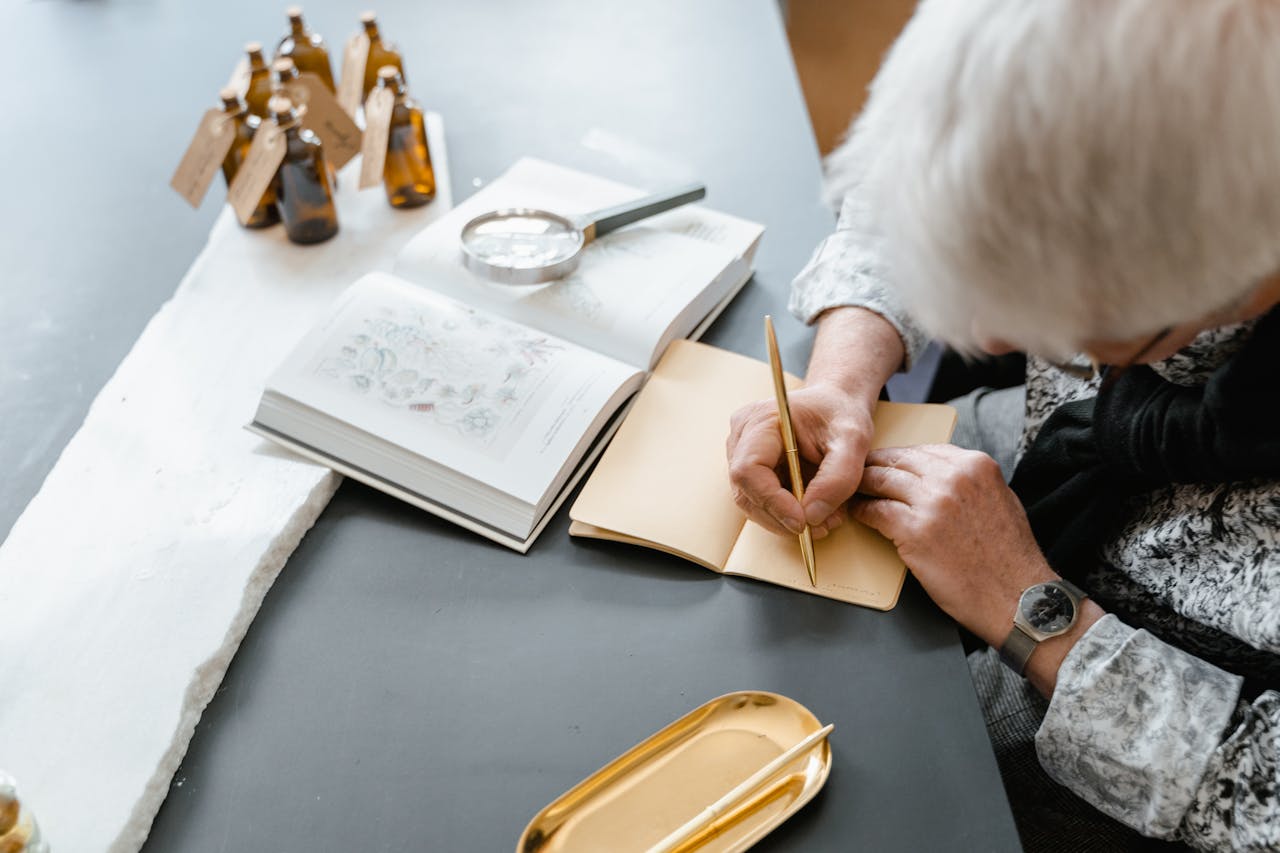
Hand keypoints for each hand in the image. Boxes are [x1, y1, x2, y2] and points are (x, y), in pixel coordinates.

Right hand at [726, 382, 875, 537]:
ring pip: (751, 500)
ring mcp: (740, 451)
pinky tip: (812, 510)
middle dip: (781, 517)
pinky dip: (784, 512)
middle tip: (820, 527)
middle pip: (746, 491)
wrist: (835, 403)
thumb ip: (837, 478)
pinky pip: (759, 498)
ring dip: (783, 519)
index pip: (748, 471)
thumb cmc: (841, 414)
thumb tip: (811, 517)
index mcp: (761, 420)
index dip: (772, 502)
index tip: (803, 522)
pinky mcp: (749, 465)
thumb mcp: (853, 441)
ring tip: (822, 520)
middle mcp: (742, 435)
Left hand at [850, 444, 1057, 644]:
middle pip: (898, 461)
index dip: (898, 458)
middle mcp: (954, 477)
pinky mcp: (914, 530)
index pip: (923, 449)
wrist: (1016, 597)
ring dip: (862, 486)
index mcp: (976, 465)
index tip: (884, 463)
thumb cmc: (1009, 557)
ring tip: (851, 492)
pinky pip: (876, 511)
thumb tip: (939, 473)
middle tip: (857, 473)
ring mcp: (933, 502)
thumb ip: (970, 481)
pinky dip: (863, 512)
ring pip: (881, 481)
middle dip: (873, 466)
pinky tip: (859, 514)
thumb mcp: (1001, 500)